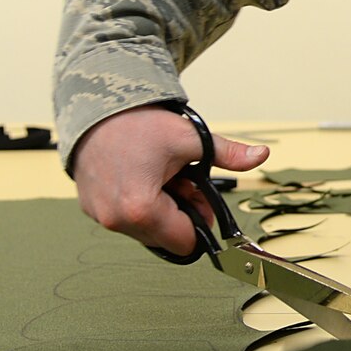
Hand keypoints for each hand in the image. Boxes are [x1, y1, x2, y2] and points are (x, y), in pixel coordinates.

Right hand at [70, 105, 269, 254]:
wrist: (95, 108)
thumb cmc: (137, 122)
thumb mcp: (189, 137)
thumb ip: (228, 154)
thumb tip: (261, 155)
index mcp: (140, 209)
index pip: (185, 243)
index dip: (200, 220)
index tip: (198, 194)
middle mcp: (116, 220)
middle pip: (166, 237)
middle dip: (180, 212)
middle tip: (181, 179)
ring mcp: (99, 216)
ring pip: (145, 229)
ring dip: (159, 208)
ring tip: (160, 175)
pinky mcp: (90, 208)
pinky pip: (123, 217)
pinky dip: (137, 202)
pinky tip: (140, 175)